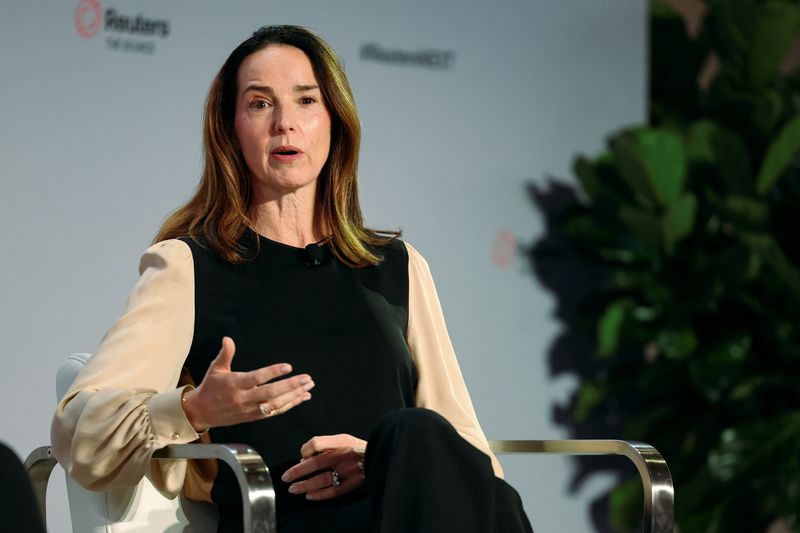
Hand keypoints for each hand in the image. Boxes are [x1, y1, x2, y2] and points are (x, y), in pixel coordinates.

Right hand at [182, 337, 313, 431]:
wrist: (201, 412)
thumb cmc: (210, 387)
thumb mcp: (215, 369)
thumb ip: (225, 354)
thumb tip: (228, 339)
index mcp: (234, 384)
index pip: (256, 378)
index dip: (272, 373)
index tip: (288, 367)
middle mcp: (243, 398)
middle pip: (270, 394)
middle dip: (291, 386)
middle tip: (307, 379)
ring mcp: (249, 410)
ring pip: (275, 405)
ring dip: (294, 396)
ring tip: (309, 386)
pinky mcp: (253, 417)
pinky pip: (274, 412)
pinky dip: (290, 405)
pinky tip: (302, 397)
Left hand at [281, 434, 366, 500]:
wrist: (380, 456)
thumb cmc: (357, 448)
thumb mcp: (343, 439)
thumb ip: (325, 444)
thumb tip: (304, 457)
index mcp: (341, 442)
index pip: (316, 443)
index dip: (305, 450)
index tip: (301, 456)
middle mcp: (343, 456)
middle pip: (314, 463)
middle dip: (297, 471)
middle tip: (285, 477)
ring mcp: (347, 471)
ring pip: (321, 480)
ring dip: (304, 485)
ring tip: (293, 489)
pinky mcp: (352, 484)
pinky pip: (333, 492)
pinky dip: (319, 495)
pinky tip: (309, 496)